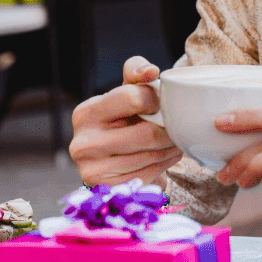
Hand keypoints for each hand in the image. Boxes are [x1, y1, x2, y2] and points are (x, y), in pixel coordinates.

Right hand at [69, 56, 182, 187]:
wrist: (111, 158)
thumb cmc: (122, 118)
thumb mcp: (125, 90)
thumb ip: (136, 72)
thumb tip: (151, 72)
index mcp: (86, 112)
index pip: (133, 97)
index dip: (156, 100)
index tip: (162, 103)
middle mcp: (83, 143)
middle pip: (147, 133)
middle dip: (169, 130)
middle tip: (179, 127)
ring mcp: (92, 170)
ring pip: (151, 155)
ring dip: (171, 148)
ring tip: (174, 141)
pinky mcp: (109, 190)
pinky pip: (149, 175)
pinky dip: (163, 165)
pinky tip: (164, 157)